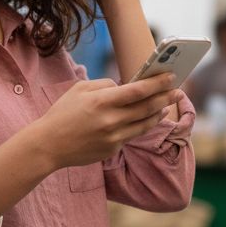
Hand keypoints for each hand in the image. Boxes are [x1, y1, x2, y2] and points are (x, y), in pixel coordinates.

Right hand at [35, 73, 179, 169]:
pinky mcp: (112, 149)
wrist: (48, 145)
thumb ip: (103, 85)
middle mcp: (110, 120)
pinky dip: (142, 126)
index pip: (138, 91)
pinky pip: (131, 135)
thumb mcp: (79, 90)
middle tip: (177, 91)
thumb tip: (124, 86)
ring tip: (166, 105)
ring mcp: (113, 137)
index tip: (171, 77)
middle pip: (147, 108)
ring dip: (158, 113)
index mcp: (102, 101)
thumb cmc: (62, 113)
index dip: (157, 83)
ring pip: (145, 124)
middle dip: (165, 97)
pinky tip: (147, 119)